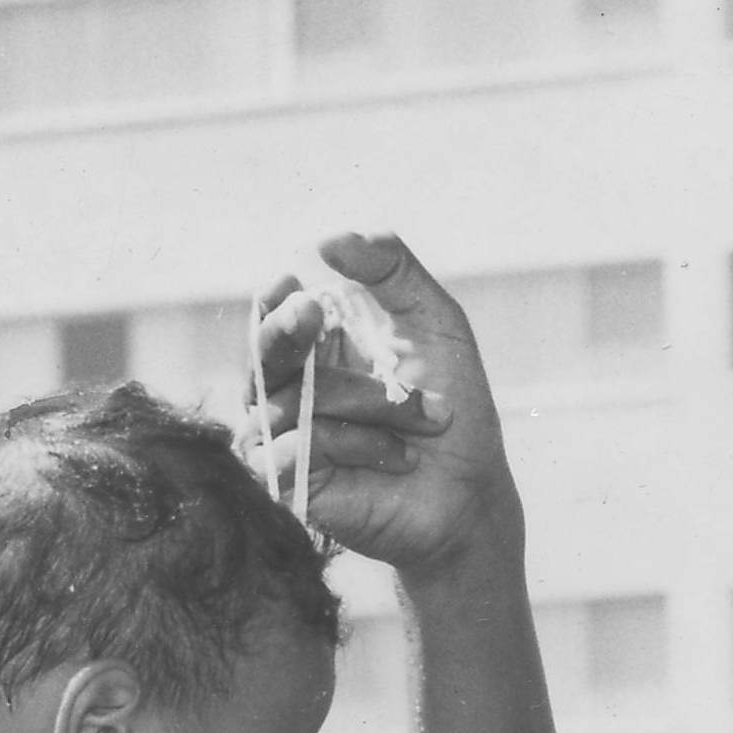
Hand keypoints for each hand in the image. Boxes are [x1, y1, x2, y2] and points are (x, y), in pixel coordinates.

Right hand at [251, 232, 517, 574]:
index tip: (300, 285)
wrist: (470, 493)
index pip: (274, 312)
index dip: (277, 298)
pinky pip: (293, 448)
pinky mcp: (287, 484)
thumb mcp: (435, 323)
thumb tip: (328, 239)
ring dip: (369, 403)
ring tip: (425, 419)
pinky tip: (395, 457)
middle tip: (312, 313)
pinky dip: (354, 444)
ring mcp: (285, 437)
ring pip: (292, 400)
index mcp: (321, 348)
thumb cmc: (454, 411)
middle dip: (285, 329)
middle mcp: (292, 389)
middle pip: (262, 350)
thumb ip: (392, 270)